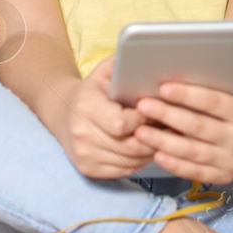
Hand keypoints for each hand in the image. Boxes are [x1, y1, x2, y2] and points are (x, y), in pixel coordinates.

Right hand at [52, 55, 156, 178]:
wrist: (63, 113)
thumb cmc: (93, 90)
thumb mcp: (105, 71)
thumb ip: (125, 65)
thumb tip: (151, 62)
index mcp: (85, 106)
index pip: (121, 124)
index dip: (143, 118)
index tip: (154, 110)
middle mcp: (81, 134)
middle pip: (129, 146)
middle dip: (154, 137)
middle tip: (170, 127)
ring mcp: (84, 155)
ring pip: (130, 161)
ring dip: (151, 151)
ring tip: (163, 137)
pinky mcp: (88, 170)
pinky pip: (125, 171)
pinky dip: (141, 161)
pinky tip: (148, 147)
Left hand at [131, 72, 232, 183]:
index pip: (215, 103)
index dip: (189, 96)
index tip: (163, 87)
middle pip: (199, 127)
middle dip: (168, 115)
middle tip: (142, 105)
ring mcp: (232, 162)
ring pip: (192, 151)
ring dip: (164, 142)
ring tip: (140, 131)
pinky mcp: (223, 177)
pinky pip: (194, 172)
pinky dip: (174, 164)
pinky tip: (155, 153)